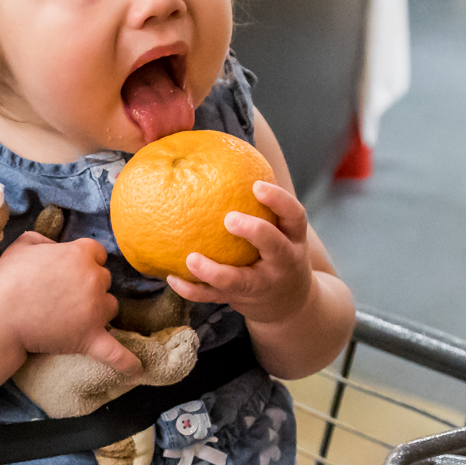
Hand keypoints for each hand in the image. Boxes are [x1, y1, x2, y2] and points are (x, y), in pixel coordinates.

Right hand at [0, 231, 139, 377]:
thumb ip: (46, 240)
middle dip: (89, 287)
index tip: (70, 273)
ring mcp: (95, 309)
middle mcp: (93, 279)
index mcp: (80, 254)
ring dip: (99, 311)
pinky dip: (127, 362)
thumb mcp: (23, 245)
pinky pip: (116, 352)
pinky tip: (138, 370)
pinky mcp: (90, 337)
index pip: (97, 254)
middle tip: (64, 297)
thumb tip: (55, 245)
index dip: (84, 263)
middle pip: (104, 280)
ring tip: (73, 319)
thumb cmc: (7, 280)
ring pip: (111, 307)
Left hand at [167, 181, 314, 324]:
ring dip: (214, 272)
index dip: (278, 200)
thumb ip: (261, 206)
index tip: (256, 185)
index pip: (295, 215)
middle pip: (274, 246)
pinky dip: (192, 289)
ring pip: (240, 281)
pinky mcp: (242, 300)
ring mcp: (263, 284)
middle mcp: (283, 262)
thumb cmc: (278, 254)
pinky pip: (215, 297)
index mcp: (293, 239)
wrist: (290, 304)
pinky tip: (171, 277)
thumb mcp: (282, 232)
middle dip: (255, 232)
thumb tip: (223, 159)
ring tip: (191, 258)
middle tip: (229, 218)